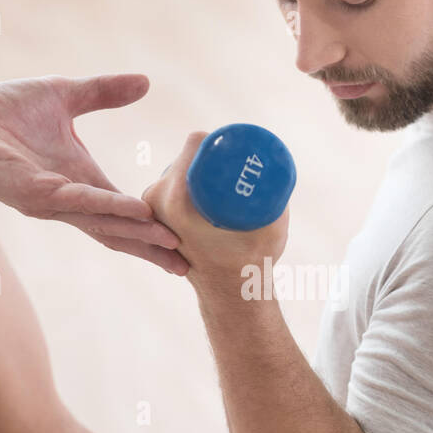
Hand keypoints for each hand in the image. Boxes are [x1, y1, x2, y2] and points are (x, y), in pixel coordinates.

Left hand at [0, 74, 188, 272]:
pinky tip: (137, 212)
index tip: (180, 242)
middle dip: (149, 249)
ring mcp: (52, 202)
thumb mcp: (66, 95)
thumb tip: (145, 82)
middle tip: (185, 266)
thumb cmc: (3, 110)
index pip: (121, 213)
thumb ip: (104, 92)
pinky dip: (112, 209)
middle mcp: (67, 201)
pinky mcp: (36, 194)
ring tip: (171, 242)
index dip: (149, 228)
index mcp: (78, 183)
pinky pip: (81, 202)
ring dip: (138, 234)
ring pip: (103, 224)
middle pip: (116, 232)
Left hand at [141, 132, 289, 293]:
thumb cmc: (252, 262)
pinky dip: (193, 183)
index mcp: (176, 199)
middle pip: (186, 157)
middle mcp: (156, 201)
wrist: (230, 295)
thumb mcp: (269, 224)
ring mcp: (152, 210)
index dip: (217, 137)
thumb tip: (280, 162)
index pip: (194, 144)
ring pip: (180, 171)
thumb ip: (276, 192)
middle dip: (212, 153)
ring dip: (202, 169)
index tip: (238, 145)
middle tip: (238, 161)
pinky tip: (209, 184)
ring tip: (227, 176)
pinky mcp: (156, 218)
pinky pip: (174, 186)